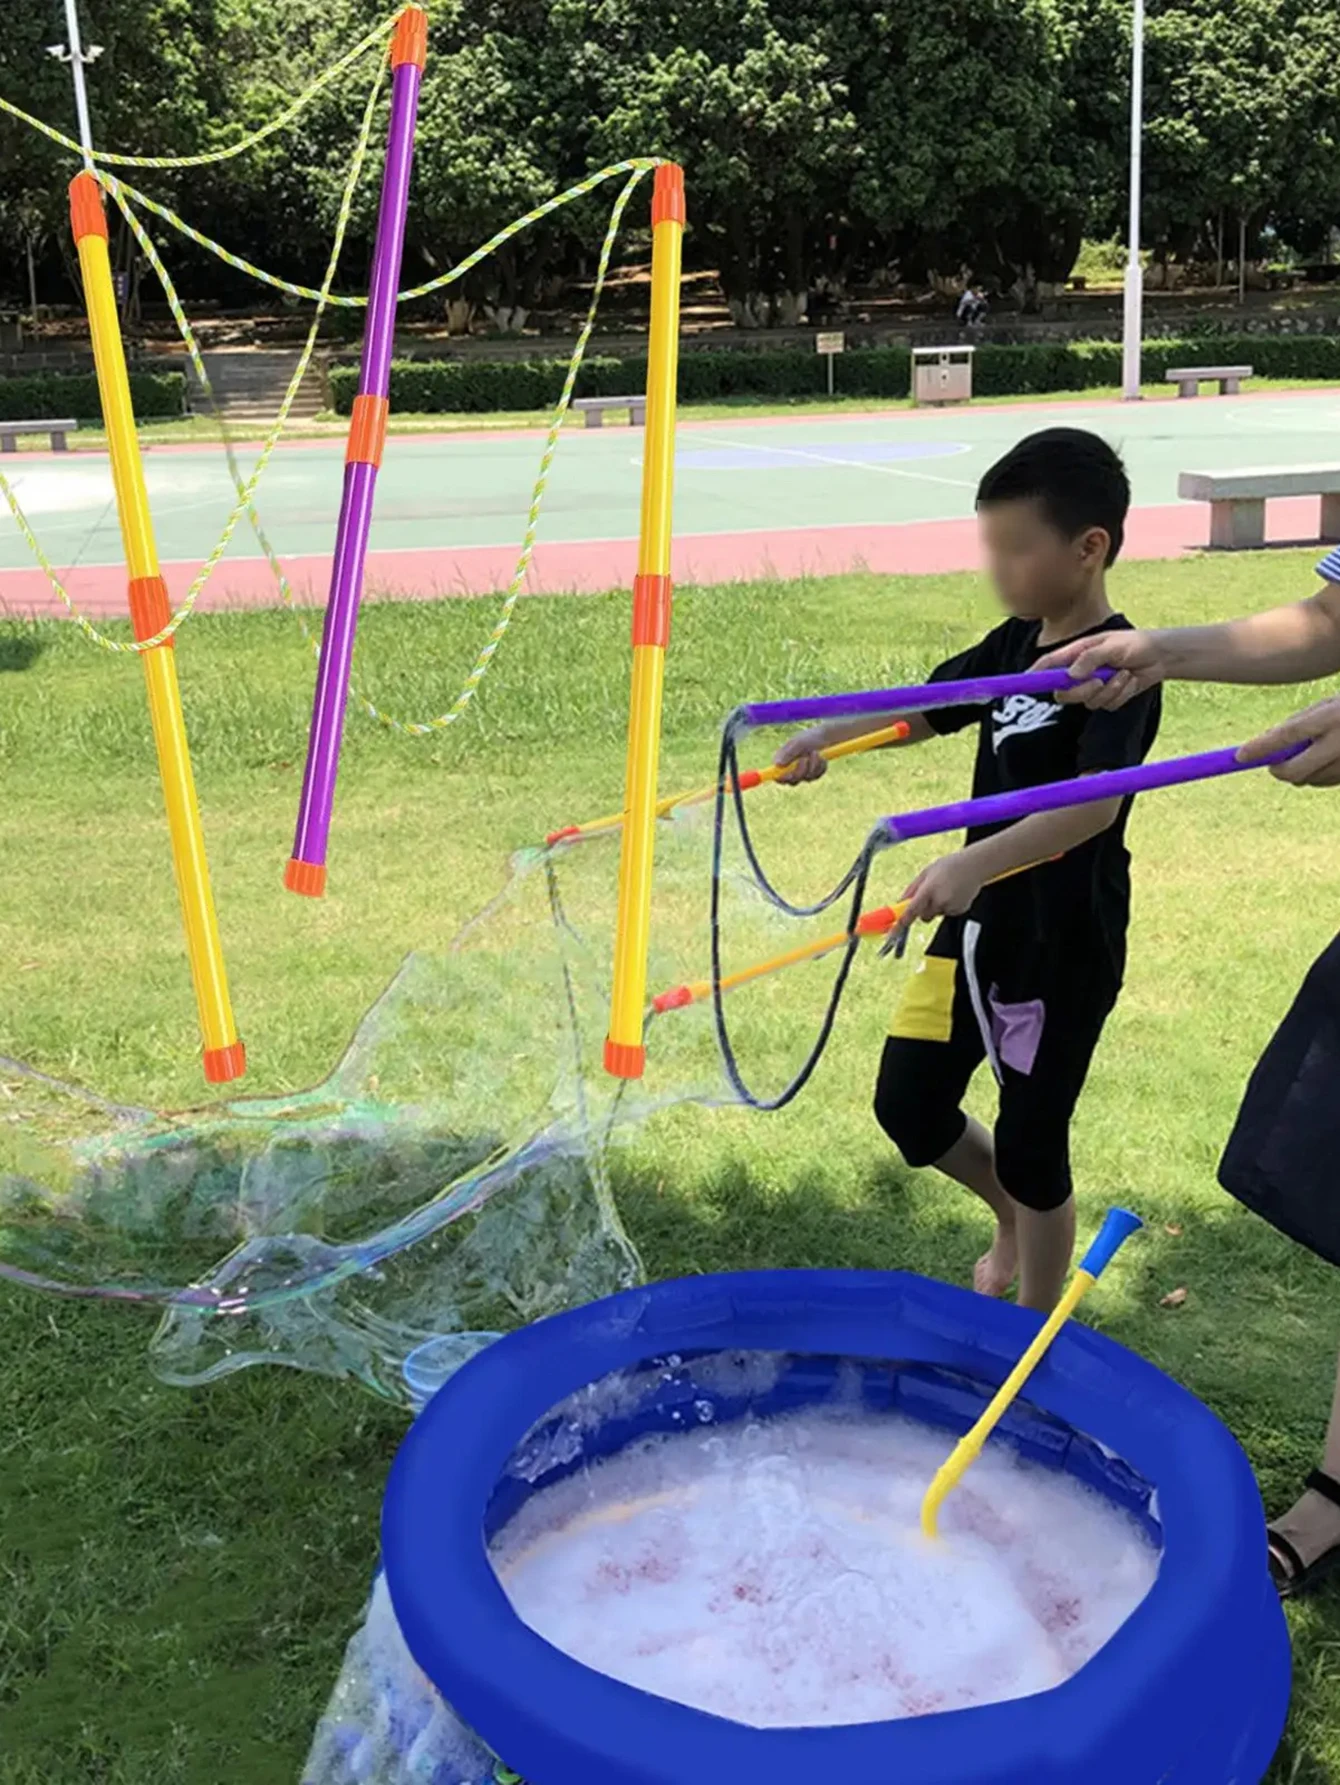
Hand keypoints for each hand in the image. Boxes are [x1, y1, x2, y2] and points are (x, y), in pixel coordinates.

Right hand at [773, 727, 830, 784]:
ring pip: (807, 778)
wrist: (824, 736)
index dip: (782, 779)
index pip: (777, 777)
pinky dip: (820, 766)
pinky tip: (821, 757)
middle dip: (801, 771)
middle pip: (792, 781)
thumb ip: (789, 753)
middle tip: (805, 758)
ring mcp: (802, 773)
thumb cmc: (808, 737)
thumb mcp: (798, 743)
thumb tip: (778, 764)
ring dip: (813, 765)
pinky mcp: (813, 774)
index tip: (790, 775)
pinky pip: (816, 776)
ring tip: (815, 752)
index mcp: (782, 761)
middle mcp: (791, 769)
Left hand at [896, 852, 983, 935]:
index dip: (901, 923)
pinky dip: (947, 906)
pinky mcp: (960, 910)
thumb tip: (900, 903)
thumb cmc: (948, 866)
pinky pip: (947, 912)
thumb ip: (912, 889)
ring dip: (936, 906)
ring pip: (936, 914)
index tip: (893, 933)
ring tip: (945, 889)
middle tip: (929, 894)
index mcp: (929, 889)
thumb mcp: (926, 873)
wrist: (975, 865)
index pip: (911, 911)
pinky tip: (954, 892)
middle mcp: (940, 900)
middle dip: (922, 909)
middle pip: (923, 916)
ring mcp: (951, 907)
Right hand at [1035, 629, 1166, 708]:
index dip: (1035, 674)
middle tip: (1099, 681)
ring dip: (1109, 690)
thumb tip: (1071, 675)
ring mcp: (1093, 686)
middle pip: (1064, 693)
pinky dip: (1121, 694)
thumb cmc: (1135, 644)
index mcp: (1076, 654)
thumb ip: (1090, 659)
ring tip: (1124, 673)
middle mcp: (1081, 672)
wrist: (1160, 656)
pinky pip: (1107, 705)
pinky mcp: (1107, 697)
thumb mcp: (1112, 645)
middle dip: (1081, 691)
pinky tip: (1130, 680)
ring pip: (1088, 701)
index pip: (1048, 666)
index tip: (1027, 681)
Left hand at [1238, 696, 1339, 784]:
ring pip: (1307, 780)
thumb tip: (1265, 738)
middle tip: (1272, 764)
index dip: (1262, 747)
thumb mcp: (1327, 705)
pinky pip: (1322, 782)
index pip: (1288, 734)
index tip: (1240, 755)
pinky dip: (1315, 774)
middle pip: (1295, 770)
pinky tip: (1328, 759)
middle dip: (1277, 770)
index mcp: (1331, 718)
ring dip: (1299, 771)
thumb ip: (1296, 721)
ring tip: (1314, 751)